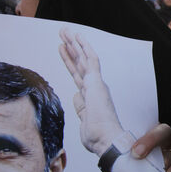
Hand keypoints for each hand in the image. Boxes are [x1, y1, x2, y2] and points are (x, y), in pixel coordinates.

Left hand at [59, 28, 123, 155]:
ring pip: (83, 58)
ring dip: (74, 44)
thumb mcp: (84, 119)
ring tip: (65, 31)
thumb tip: (77, 96)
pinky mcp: (96, 82)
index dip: (70, 62)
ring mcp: (95, 83)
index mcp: (90, 96)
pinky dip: (84, 48)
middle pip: (79, 64)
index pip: (78, 75)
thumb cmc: (98, 135)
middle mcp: (93, 87)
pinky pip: (91, 60)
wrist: (107, 139)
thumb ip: (81, 106)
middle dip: (70, 49)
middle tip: (63, 35)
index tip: (64, 51)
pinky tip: (78, 38)